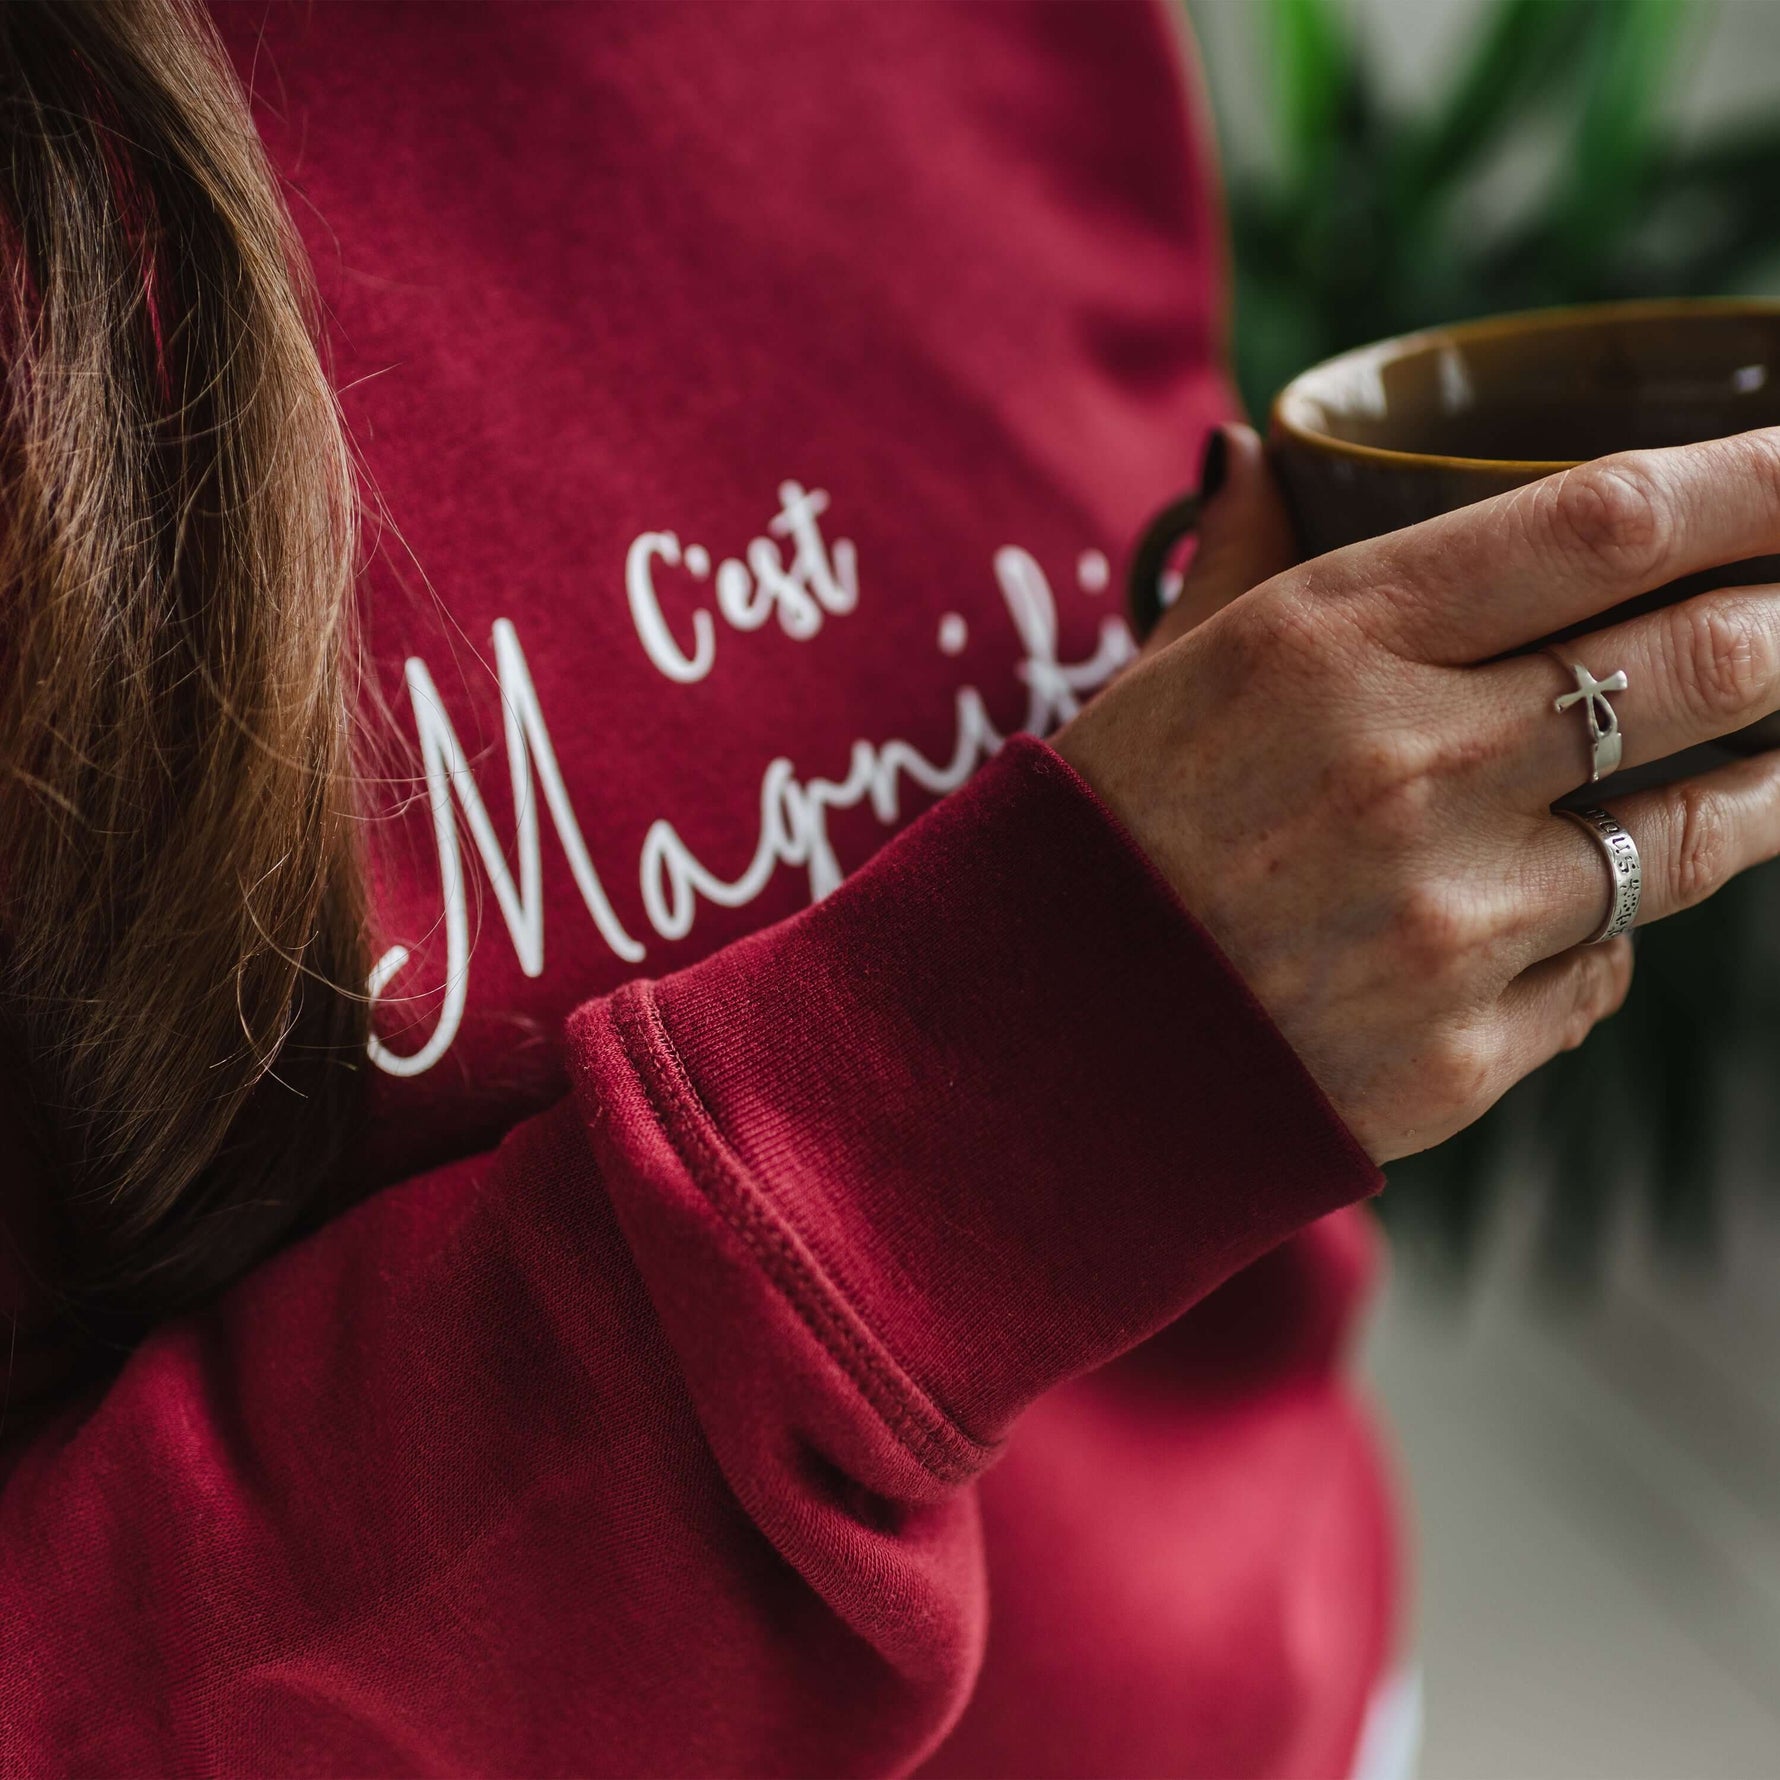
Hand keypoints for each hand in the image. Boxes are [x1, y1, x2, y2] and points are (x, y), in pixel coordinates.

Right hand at [1055, 424, 1779, 1162]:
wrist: (1031, 1056)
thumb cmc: (1102, 837)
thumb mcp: (1162, 669)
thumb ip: (1249, 551)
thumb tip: (1270, 445)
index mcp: (1329, 643)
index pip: (1605, 522)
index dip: (1756, 479)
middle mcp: (1408, 768)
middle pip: (1701, 661)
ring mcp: (1449, 920)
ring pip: (1696, 832)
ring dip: (1754, 790)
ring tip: (1762, 768)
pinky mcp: (1465, 1053)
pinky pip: (1608, 968)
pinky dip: (1604, 936)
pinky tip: (1546, 921)